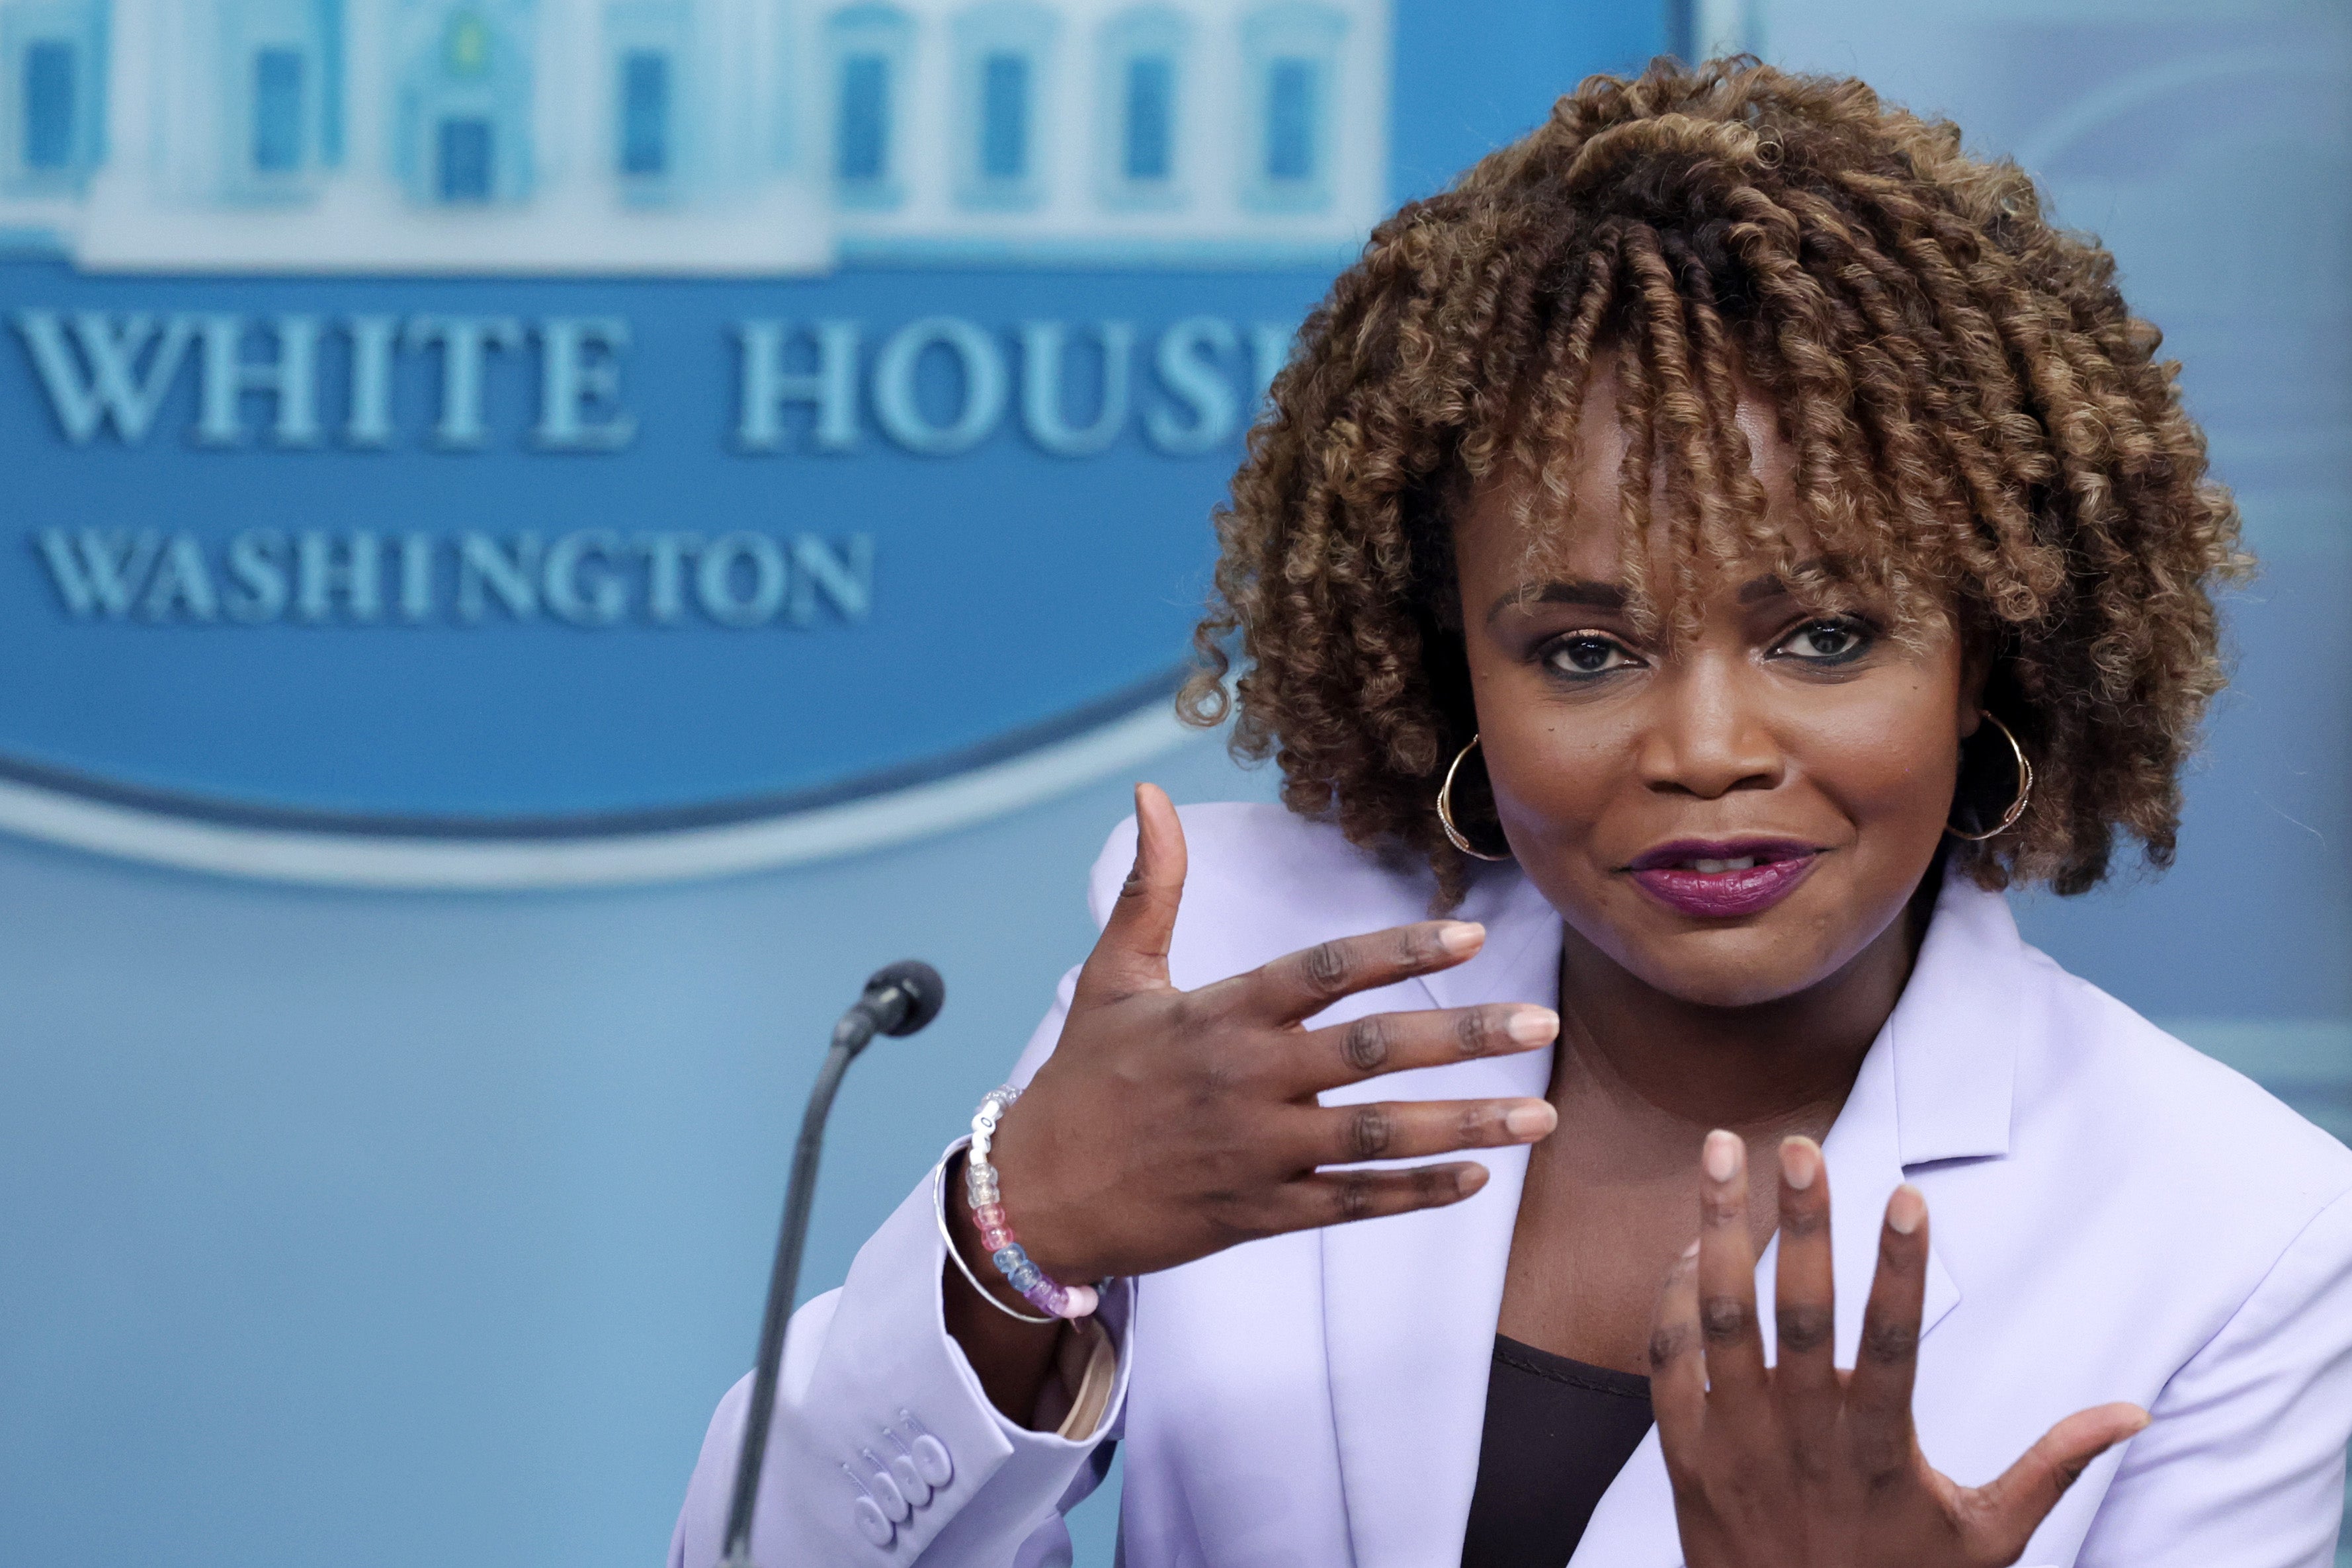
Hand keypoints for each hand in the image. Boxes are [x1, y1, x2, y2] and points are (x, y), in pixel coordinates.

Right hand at [985, 784, 1561, 1282]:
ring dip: (1465, 1123)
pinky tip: (1477, 1177)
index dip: (1399, 950)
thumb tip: (1150, 792)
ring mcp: (1257, 1152)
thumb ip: (1152, 886)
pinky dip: (1416, 1193)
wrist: (1032, 1197)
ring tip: (1540, 1115)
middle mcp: (1246, 1080)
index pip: (1323, 971)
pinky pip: (1353, 1203)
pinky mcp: (1258, 1214)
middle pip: (1372, 1051)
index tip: (1471, 935)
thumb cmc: (1081, 1079)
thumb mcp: (1113, 975)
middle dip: (1465, 1036)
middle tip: (1543, 1023)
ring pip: (1379, 1135)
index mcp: (1218, 1014)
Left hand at [1650, 1132, 2147, 1567]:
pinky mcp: (1682, 1453)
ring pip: (1719, 1320)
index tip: (1909, 1198)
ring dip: (1719, 1230)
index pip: (1895, 1346)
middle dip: (1802, 1225)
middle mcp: (1801, 1440)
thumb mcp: (1986, 1540)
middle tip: (1799, 1145)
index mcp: (1877, 1454)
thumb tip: (2133, 1411)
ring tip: (1721, 1151)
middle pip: (1798, 1316)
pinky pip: (1668, 1359)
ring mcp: (1734, 1443)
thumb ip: (2051, 1467)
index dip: (1903, 1273)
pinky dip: (1674, 1297)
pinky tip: (1694, 1244)